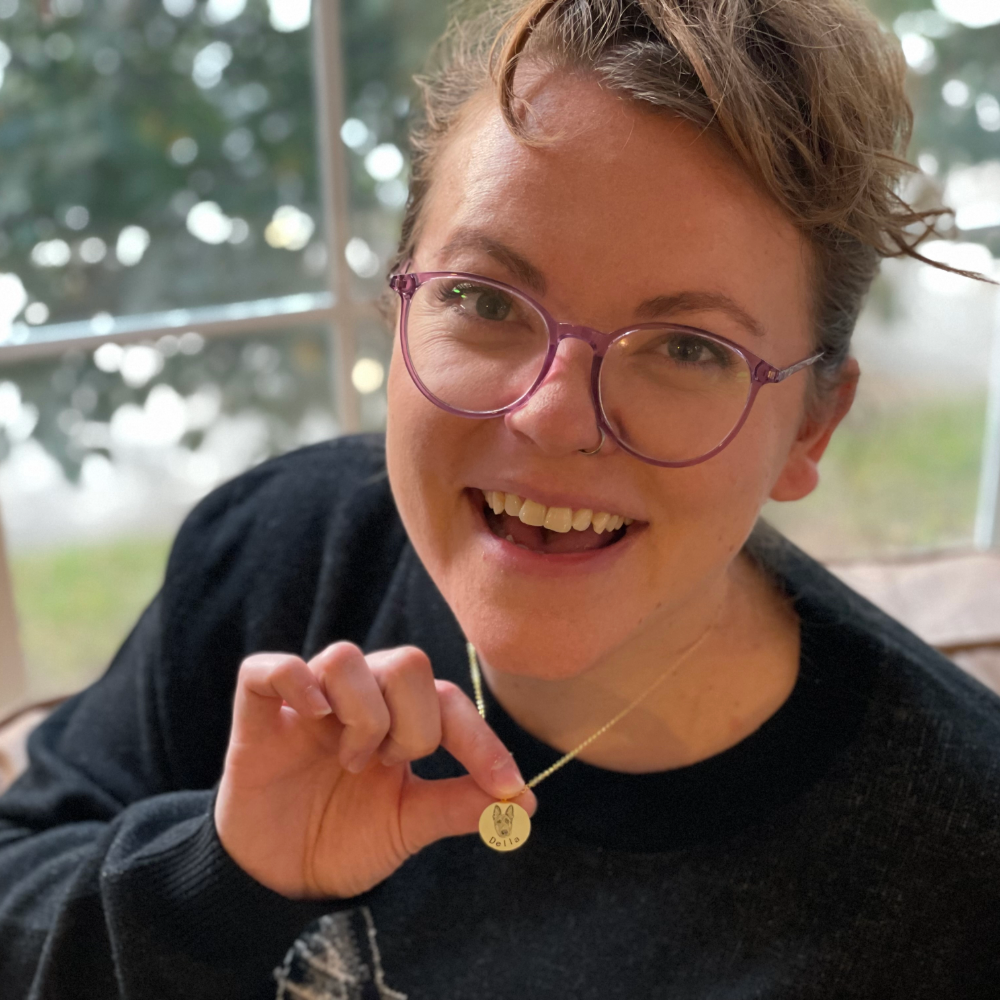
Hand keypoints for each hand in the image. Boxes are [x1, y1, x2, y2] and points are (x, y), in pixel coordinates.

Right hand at [214, 642, 534, 898]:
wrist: (280, 877)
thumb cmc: (347, 839)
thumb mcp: (412, 825)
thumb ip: (462, 806)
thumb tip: (526, 802)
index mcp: (400, 717)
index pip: (451, 701)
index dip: (483, 741)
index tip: (506, 786)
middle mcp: (359, 697)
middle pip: (407, 662)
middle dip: (414, 725)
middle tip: (391, 767)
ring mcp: (308, 702)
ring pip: (347, 657)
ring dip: (363, 714)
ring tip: (352, 761)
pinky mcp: (258, 713)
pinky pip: (271, 668)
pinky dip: (296, 682)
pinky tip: (312, 718)